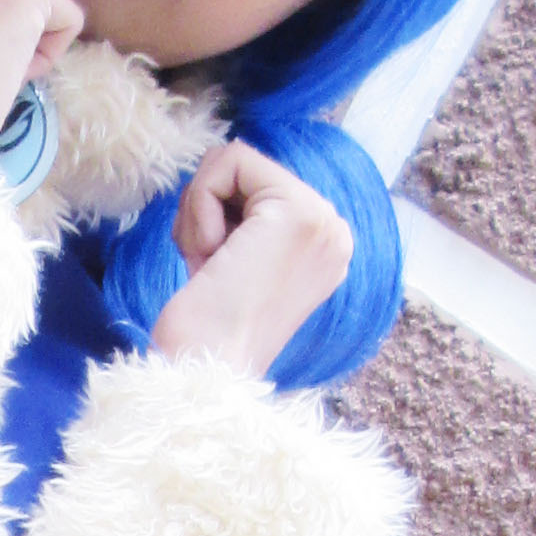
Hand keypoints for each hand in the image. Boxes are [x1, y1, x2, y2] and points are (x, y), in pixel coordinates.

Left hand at [152, 139, 354, 381]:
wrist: (203, 374)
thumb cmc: (204, 332)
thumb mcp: (236, 259)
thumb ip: (246, 217)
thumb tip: (225, 161)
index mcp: (324, 246)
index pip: (255, 187)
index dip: (214, 217)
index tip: (214, 269)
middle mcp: (335, 232)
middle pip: (245, 171)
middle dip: (205, 211)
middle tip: (208, 267)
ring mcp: (324, 222)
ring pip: (234, 161)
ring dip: (199, 212)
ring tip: (210, 265)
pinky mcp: (298, 213)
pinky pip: (228, 162)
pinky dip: (200, 205)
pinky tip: (210, 255)